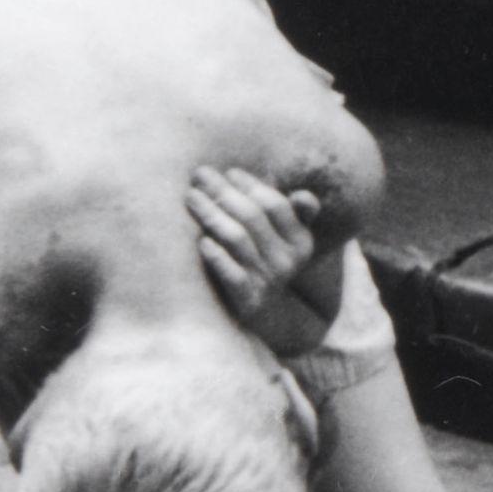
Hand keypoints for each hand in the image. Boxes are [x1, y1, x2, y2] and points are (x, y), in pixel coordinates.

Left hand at [187, 166, 344, 357]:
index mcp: (301, 242)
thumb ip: (291, 214)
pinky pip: (233, 275)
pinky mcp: (248, 301)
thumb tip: (294, 190)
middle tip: (200, 175)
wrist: (260, 319)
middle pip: (253, 216)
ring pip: (237, 239)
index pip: (275, 204)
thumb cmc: (263, 265)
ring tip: (191, 198)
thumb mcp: (284, 242)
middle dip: (223, 191)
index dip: (251, 185)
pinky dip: (217, 257)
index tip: (227, 172)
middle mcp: (288, 262)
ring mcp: (268, 281)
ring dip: (211, 214)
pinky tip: (201, 242)